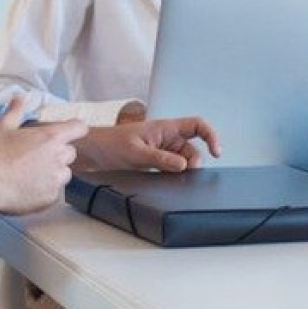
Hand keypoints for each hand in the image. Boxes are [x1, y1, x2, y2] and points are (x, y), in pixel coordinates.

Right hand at [0, 98, 84, 213]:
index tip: (69, 133)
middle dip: (58, 154)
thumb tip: (19, 97)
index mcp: (51, 137)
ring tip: (31, 176)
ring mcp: (56, 179)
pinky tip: (27, 189)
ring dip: (53, 174)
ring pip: (64, 174)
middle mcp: (58, 157)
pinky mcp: (50, 197)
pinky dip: (45, 192)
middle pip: (71, 153)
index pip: (78, 128)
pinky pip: (54, 193)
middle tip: (37, 158)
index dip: (74, 129)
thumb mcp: (3, 126)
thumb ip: (16, 110)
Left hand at [74, 116, 218, 172]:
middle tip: (187, 175)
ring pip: (183, 161)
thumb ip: (160, 159)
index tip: (216, 152)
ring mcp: (161, 150)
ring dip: (183, 171)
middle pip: (193, 148)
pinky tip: (169, 182)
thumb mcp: (136, 152)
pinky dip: (174, 175)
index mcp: (166, 127)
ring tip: (174, 180)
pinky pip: (172, 168)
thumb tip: (183, 165)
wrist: (91, 152)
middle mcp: (166, 138)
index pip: (197, 125)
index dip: (211, 136)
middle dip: (194, 162)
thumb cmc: (110, 143)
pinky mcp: (155, 162)